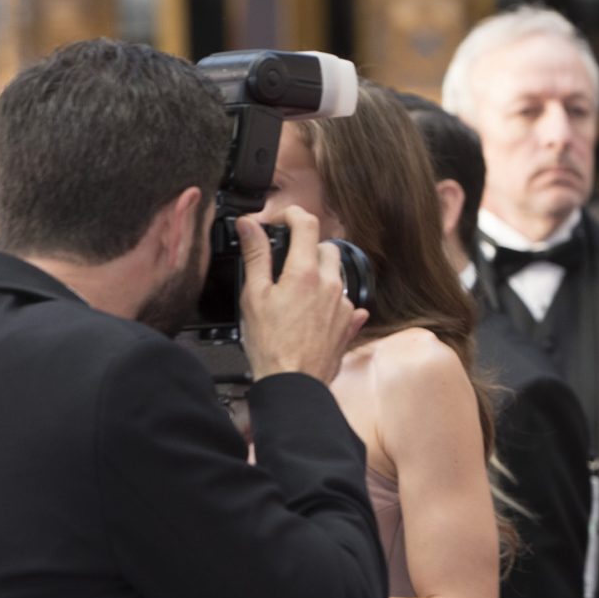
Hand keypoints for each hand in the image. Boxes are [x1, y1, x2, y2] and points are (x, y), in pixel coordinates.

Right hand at [238, 207, 366, 382]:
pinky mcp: (349, 322)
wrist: (293, 382)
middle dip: (308, 245)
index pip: (307, 224)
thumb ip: (255, 255)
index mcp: (305, 273)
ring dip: (319, 272)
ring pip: (336, 273)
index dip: (292, 215)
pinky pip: (344, 300)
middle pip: (327, 247)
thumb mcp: (254, 295)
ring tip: (295, 290)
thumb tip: (249, 225)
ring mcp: (343, 304)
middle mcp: (330, 284)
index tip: (281, 219)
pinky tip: (312, 310)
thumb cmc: (271, 344)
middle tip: (286, 258)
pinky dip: (329, 298)